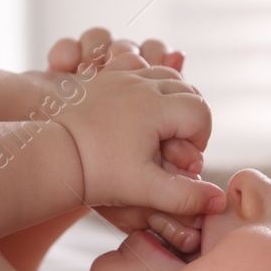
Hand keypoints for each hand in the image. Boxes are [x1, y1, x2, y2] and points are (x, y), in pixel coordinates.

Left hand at [44, 29, 206, 251]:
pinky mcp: (104, 77)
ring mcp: (120, 76)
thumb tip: (220, 201)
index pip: (201, 112)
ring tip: (160, 130)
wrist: (50, 157)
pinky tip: (137, 110)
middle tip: (175, 147)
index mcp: (155, 106)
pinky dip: (147, 85)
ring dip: (172, 100)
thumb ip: (184, 197)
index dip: (200, 138)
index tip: (182, 160)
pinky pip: (138, 69)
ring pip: (165, 76)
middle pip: (187, 89)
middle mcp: (140, 83)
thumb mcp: (144, 190)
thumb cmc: (97, 174)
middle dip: (191, 118)